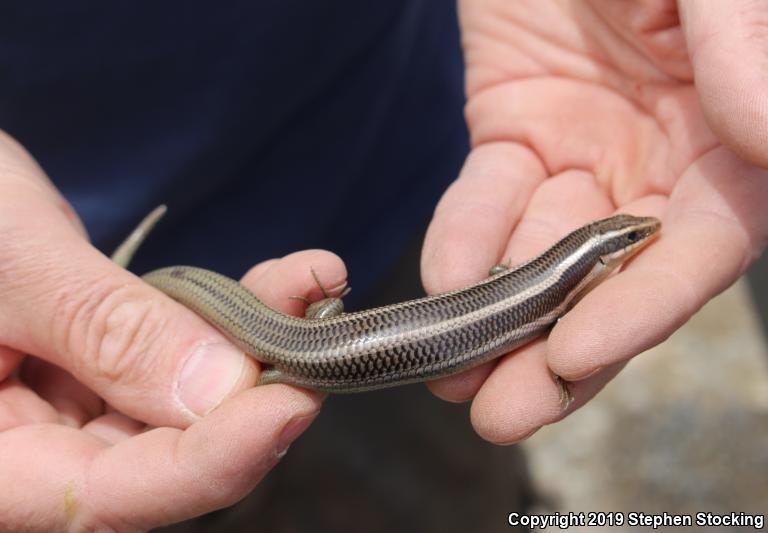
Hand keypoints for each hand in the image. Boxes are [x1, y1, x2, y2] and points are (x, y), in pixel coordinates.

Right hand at [0, 117, 342, 530]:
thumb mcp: (4, 259)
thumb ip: (106, 330)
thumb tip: (221, 389)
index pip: (105, 496)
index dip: (210, 462)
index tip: (290, 404)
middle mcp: (23, 451)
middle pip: (158, 458)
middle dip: (250, 399)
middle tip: (317, 338)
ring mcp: (67, 408)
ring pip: (182, 405)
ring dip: (255, 349)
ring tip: (308, 288)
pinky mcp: (100, 364)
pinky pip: (176, 356)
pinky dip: (229, 320)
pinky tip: (281, 283)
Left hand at [421, 1, 767, 442]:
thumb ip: (743, 50)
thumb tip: (767, 138)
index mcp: (732, 141)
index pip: (696, 252)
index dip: (639, 313)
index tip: (574, 357)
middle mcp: (662, 164)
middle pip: (611, 283)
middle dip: (555, 353)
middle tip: (501, 416)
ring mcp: (585, 154)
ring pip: (541, 257)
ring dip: (497, 318)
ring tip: (452, 377)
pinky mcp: (515, 133)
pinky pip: (487, 197)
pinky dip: (464, 238)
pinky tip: (442, 278)